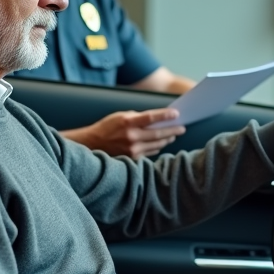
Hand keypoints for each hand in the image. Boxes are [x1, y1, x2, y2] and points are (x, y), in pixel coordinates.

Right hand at [61, 108, 185, 157]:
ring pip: (156, 144)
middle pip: (157, 133)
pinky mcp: (132, 158)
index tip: (177, 114)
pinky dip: (157, 147)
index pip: (151, 118)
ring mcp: (132, 149)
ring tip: (174, 135)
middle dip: (172, 130)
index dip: (165, 116)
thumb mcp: (121, 116)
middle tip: (182, 128)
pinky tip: (162, 143)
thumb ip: (138, 117)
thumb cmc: (108, 127)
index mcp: (127, 122)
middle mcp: (131, 137)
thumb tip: (157, 119)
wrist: (92, 144)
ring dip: (167, 139)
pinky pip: (150, 152)